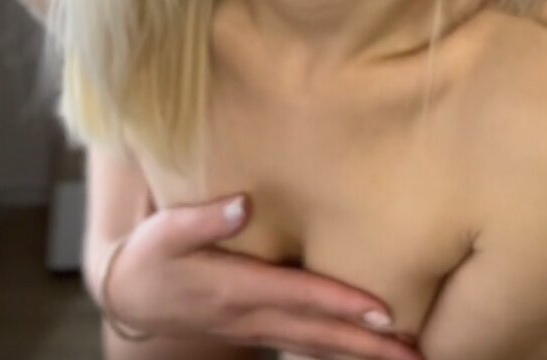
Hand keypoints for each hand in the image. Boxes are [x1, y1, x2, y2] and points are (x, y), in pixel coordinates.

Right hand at [106, 193, 423, 358]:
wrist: (130, 297)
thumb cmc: (151, 256)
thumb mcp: (166, 230)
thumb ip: (205, 218)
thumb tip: (244, 203)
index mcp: (235, 288)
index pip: (298, 296)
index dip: (340, 304)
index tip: (382, 310)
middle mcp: (251, 315)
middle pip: (318, 333)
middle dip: (368, 344)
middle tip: (416, 353)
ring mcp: (254, 328)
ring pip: (316, 345)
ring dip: (360, 354)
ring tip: (404, 358)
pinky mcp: (255, 328)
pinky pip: (305, 344)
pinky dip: (337, 350)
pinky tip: (362, 350)